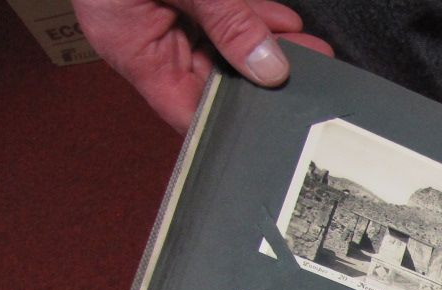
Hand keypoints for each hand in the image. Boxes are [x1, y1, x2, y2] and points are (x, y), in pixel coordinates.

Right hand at [74, 0, 333, 131]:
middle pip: (213, 75)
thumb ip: (225, 22)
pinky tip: (285, 23)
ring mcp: (164, 14)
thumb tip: (269, 67)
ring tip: (309, 49)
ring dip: (265, 46)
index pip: (187, 110)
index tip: (275, 123)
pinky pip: (220, 15)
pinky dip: (252, 18)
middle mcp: (147, 39)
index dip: (231, 121)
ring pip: (223, 45)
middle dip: (262, 77)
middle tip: (309, 75)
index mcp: (132, 50)